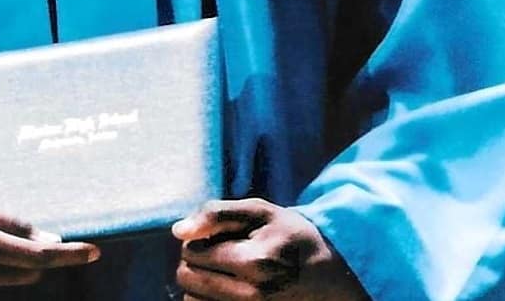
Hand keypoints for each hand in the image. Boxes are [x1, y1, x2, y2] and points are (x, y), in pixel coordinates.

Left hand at [169, 199, 366, 300]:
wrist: (326, 275)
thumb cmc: (288, 237)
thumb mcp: (259, 212)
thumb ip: (216, 214)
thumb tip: (178, 232)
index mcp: (255, 261)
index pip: (191, 251)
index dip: (200, 240)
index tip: (220, 238)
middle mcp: (252, 295)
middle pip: (187, 278)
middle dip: (195, 262)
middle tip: (220, 255)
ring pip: (191, 300)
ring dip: (199, 285)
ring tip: (225, 273)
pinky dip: (208, 300)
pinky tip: (226, 288)